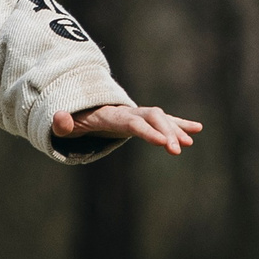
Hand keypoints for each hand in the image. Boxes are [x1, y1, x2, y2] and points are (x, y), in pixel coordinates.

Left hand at [52, 103, 201, 154]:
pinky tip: (197, 130)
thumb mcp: (64, 125)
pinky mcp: (142, 120)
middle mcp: (128, 112)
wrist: (81, 109)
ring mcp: (137, 115)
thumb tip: (60, 119)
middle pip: (152, 118)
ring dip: (176, 129)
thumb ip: (61, 124)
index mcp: (111, 116)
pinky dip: (180, 124)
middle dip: (166, 131)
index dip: (147, 131)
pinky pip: (164, 121)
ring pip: (161, 118)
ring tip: (189, 144)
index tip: (162, 142)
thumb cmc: (73, 122)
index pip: (133, 123)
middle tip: (177, 150)